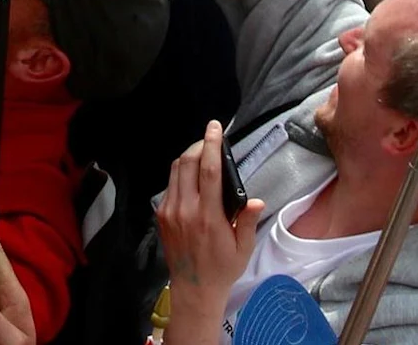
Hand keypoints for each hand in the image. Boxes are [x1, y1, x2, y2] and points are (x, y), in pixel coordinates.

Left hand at [154, 123, 263, 323]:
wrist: (194, 289)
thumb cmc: (222, 268)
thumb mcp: (243, 248)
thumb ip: (247, 220)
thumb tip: (256, 199)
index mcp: (208, 217)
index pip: (208, 171)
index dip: (212, 145)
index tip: (215, 128)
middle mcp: (186, 210)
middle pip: (187, 163)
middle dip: (199, 145)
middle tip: (211, 139)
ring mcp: (170, 211)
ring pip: (175, 170)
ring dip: (188, 156)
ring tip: (202, 153)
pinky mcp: (162, 215)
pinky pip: (170, 185)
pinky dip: (180, 173)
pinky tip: (192, 176)